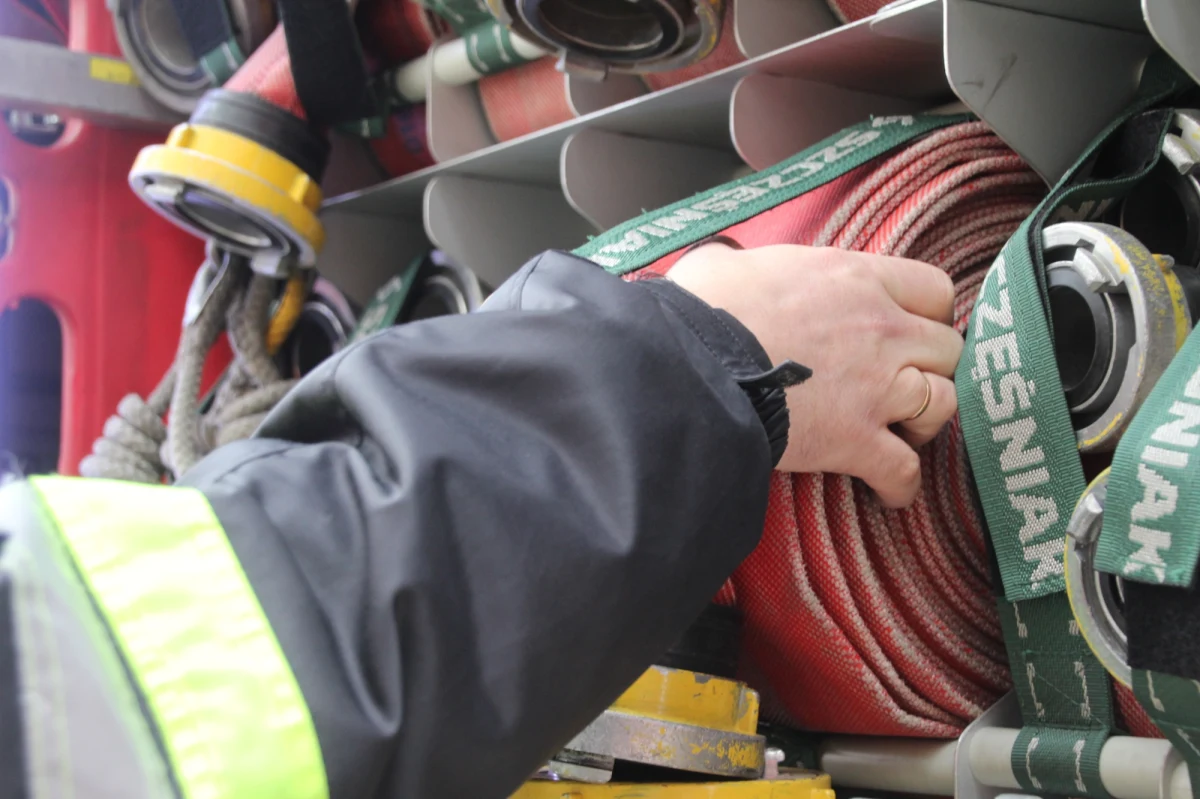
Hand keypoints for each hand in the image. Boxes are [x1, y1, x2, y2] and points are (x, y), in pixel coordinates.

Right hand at [667, 242, 960, 507]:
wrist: (688, 365)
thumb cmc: (701, 309)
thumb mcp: (728, 262)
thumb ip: (750, 264)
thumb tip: (725, 267)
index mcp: (857, 278)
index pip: (934, 289)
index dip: (927, 313)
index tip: (908, 329)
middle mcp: (882, 329)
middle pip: (948, 349)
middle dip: (930, 366)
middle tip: (904, 380)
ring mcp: (877, 388)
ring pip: (943, 404)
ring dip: (926, 420)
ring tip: (902, 431)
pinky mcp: (856, 441)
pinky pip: (905, 470)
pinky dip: (901, 485)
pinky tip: (888, 492)